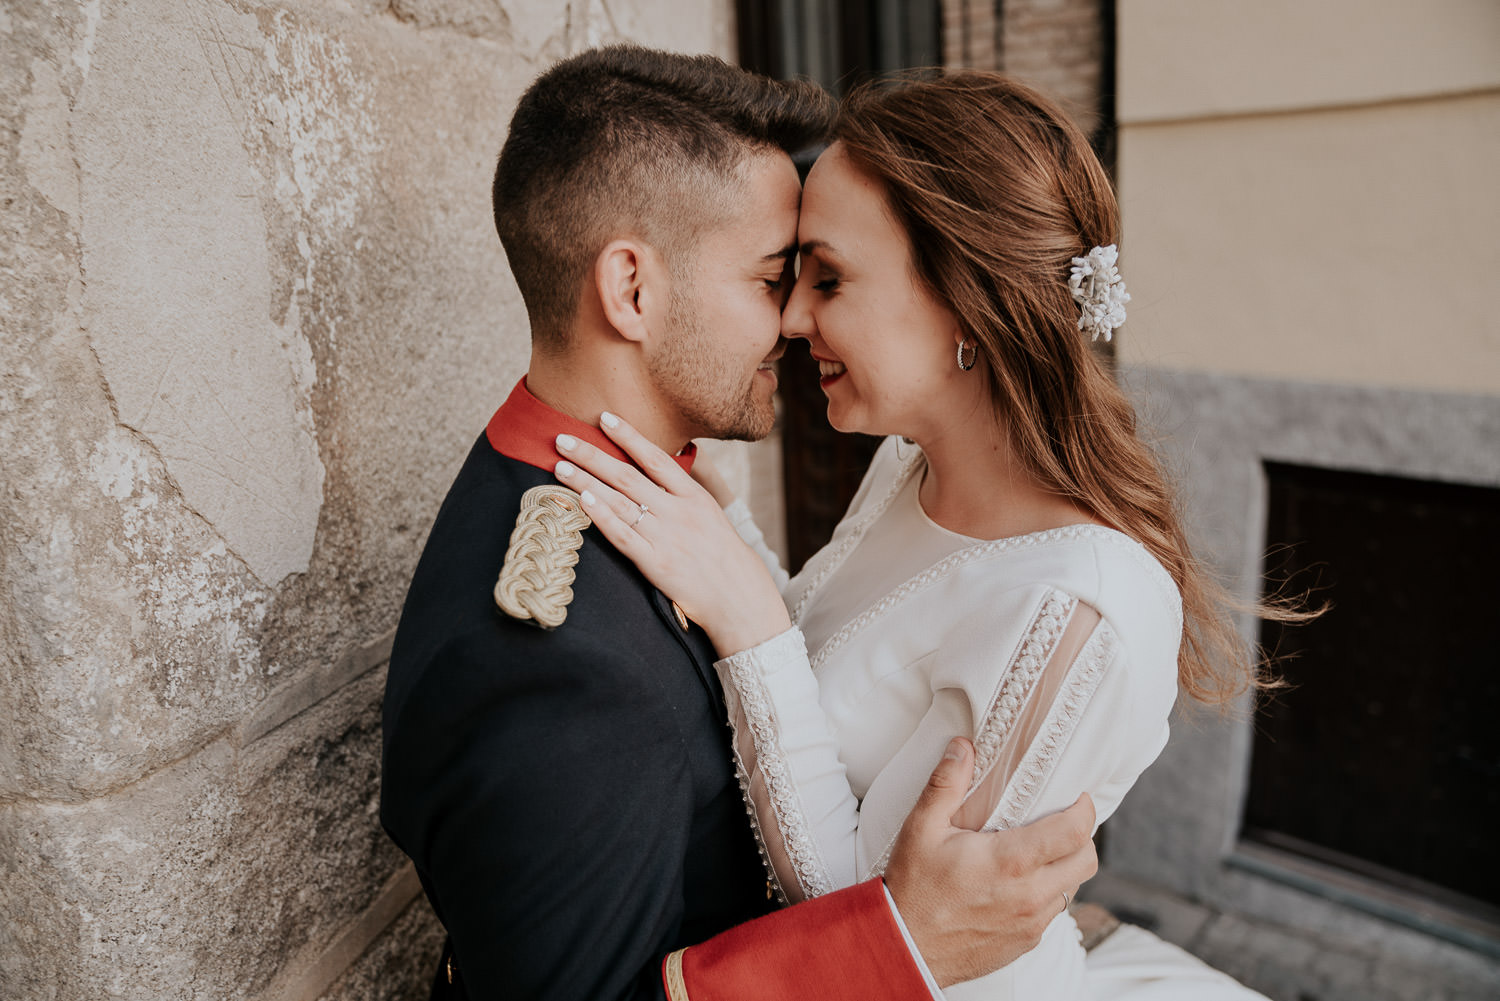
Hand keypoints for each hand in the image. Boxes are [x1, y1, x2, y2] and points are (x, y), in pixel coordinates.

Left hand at [553, 414, 790, 655]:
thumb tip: (652, 468)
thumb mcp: (709, 513)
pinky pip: (623, 536)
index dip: (629, 436)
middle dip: (592, 455)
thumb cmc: (721, 553)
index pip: (656, 458)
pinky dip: (602, 516)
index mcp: (694, 496)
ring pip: (619, 502)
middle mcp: (678, 512)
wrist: (739, 595)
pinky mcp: (655, 564)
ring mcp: (666, 537)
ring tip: (560, 466)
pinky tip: (583, 500)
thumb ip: (681, 493)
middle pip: (628, 477)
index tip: (604, 417)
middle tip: (563, 439)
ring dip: (586, 482)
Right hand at [883, 738, 1096, 986]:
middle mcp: (1030, 895)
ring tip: (1037, 853)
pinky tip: (1018, 885)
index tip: (1078, 798)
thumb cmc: (912, 888)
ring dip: (1063, 867)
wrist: (905, 947)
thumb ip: (947, 784)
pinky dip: (1045, 894)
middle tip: (1063, 823)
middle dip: (1082, 837)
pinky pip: (1051, 913)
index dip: (1084, 809)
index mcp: (1011, 861)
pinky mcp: (1025, 943)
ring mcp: (1031, 923)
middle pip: (1087, 862)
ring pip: (1072, 889)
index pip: (1074, 832)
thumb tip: (963, 748)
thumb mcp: (922, 827)